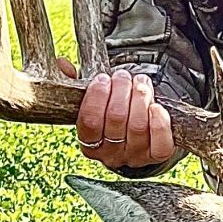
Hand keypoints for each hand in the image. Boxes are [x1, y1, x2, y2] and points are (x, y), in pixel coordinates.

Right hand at [56, 59, 175, 170]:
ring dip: (140, 97)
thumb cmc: (113, 110)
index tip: (102, 78)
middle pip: (116, 119)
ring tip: (140, 83)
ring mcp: (135, 156)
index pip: (89, 122)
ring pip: (138, 126)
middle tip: (123, 76)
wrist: (141, 133)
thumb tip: (62, 65)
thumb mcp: (93, 99)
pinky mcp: (157, 155)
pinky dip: (159, 122)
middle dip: (121, 90)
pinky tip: (156, 106)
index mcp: (89, 143)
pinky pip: (160, 143)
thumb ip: (74, 82)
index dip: (96, 96)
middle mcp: (110, 154)